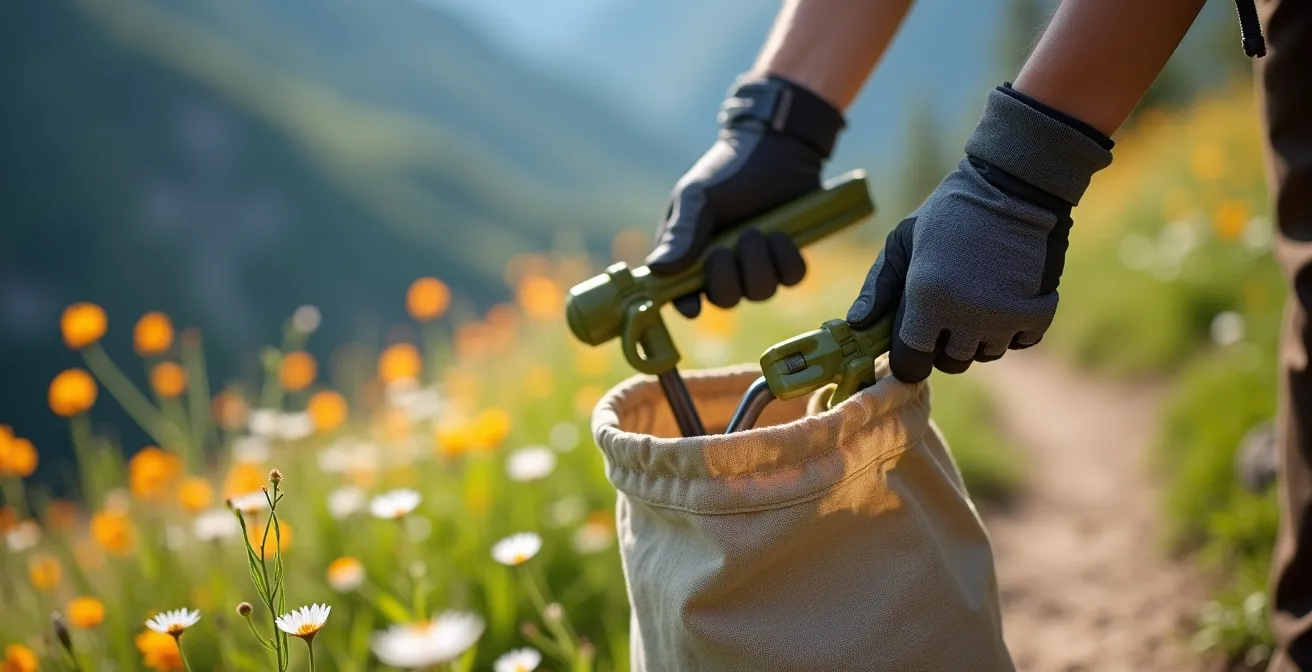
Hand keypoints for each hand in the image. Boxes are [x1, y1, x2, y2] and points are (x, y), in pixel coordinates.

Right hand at [646, 74, 845, 317]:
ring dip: (760, 263)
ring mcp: (756, 267)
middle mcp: (722, 268)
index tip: (694, 304)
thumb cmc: (726, 170)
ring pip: (760, 293)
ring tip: (759, 230)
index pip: (683, 296)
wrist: (774, 147)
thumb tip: (657, 269)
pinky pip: (791, 278)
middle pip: (726, 300)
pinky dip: (786, 259)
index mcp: (690, 255)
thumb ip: (681, 233)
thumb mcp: (697, 197)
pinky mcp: (786, 260)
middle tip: (733, 241)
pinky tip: (781, 235)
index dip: (688, 305)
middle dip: (730, 276)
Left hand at [846, 85, 1113, 382]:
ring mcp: (1004, 316)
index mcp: (926, 300)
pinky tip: (1006, 297)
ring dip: (980, 335)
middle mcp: (966, 316)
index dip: (910, 355)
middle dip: (945, 344)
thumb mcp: (902, 242)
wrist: (1012, 185)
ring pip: (986, 353)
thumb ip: (877, 287)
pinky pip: (1021, 342)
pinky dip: (1014, 327)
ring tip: (978, 296)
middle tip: (948, 309)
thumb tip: (857, 325)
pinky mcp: (1037, 310)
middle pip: (951, 362)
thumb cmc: (948, 212)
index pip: (911, 363)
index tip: (915, 338)